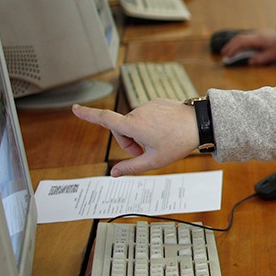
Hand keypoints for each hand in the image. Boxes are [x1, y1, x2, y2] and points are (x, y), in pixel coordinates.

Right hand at [71, 100, 200, 175]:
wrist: (200, 123)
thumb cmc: (179, 142)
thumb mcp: (154, 161)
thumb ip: (131, 167)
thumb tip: (114, 173)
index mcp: (134, 125)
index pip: (105, 118)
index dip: (88, 114)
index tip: (75, 108)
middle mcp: (138, 111)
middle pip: (121, 130)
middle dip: (129, 143)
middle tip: (145, 153)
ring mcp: (148, 105)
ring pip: (134, 123)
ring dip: (140, 134)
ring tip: (158, 141)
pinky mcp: (157, 102)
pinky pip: (146, 116)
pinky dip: (150, 125)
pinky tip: (164, 131)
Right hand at [219, 29, 275, 64]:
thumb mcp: (273, 55)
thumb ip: (261, 59)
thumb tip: (249, 62)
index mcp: (259, 39)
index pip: (242, 42)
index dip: (233, 48)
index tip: (227, 55)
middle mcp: (257, 35)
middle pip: (240, 38)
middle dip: (230, 45)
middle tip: (223, 53)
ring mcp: (258, 35)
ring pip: (242, 37)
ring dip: (234, 43)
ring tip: (228, 51)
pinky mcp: (259, 37)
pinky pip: (246, 38)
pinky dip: (239, 43)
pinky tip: (237, 48)